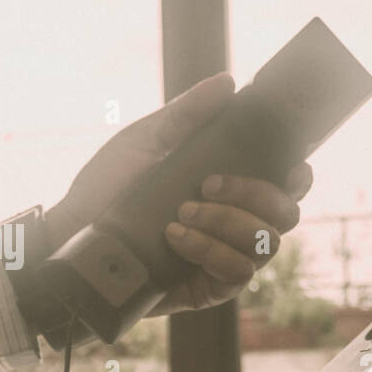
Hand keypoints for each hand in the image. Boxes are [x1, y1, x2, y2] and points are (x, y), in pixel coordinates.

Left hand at [44, 73, 313, 316]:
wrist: (72, 233)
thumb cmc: (108, 185)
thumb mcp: (145, 141)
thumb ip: (187, 114)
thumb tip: (228, 83)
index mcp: (231, 189)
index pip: (287, 186)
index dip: (298, 177)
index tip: (288, 166)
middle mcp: (237, 225)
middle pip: (286, 215)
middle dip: (255, 194)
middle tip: (208, 184)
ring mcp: (226, 258)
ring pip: (266, 244)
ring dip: (227, 222)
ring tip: (181, 213)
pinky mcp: (210, 289)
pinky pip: (239, 273)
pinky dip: (212, 251)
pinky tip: (177, 238)